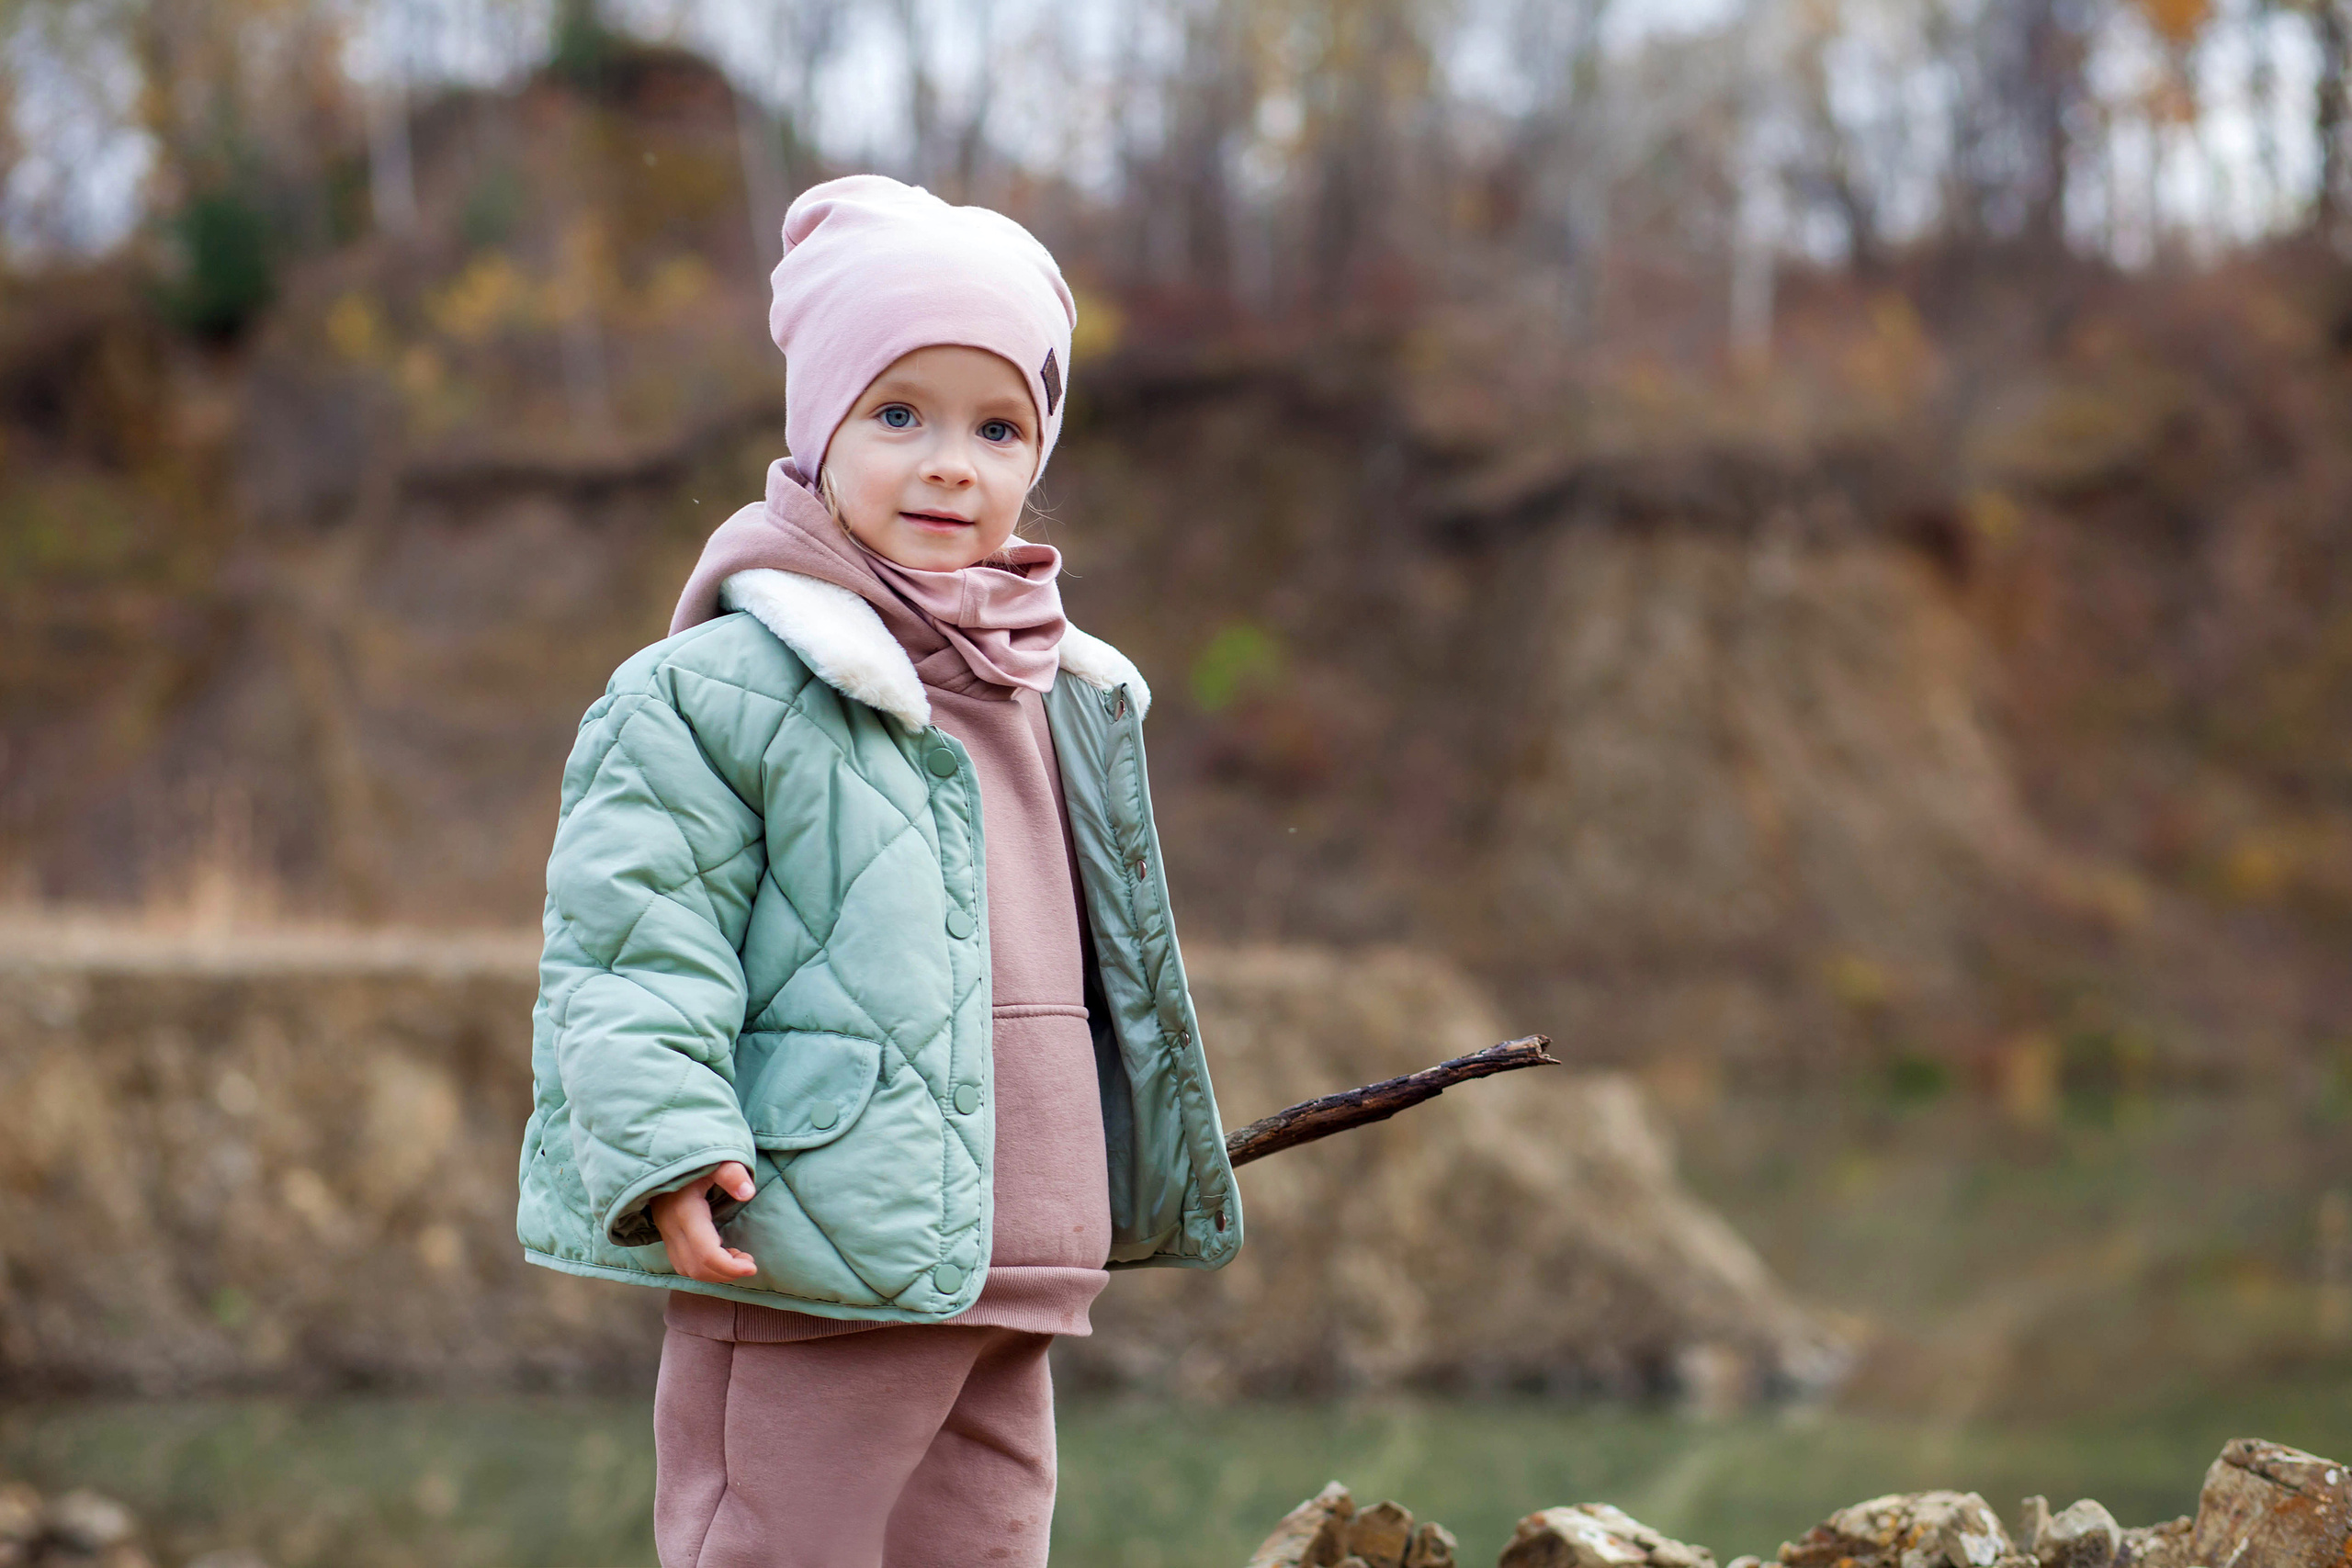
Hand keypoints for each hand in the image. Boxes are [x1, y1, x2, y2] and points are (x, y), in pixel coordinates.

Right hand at [649, 1162, 757, 1282]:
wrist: (665, 1151)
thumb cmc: (696, 1155)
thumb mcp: (716, 1159)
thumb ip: (731, 1173)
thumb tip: (748, 1192)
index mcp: (685, 1212)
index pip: (706, 1254)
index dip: (730, 1268)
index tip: (753, 1267)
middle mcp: (671, 1226)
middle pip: (696, 1267)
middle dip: (725, 1273)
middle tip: (749, 1262)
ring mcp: (665, 1231)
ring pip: (687, 1268)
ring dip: (715, 1272)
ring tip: (739, 1258)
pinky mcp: (666, 1232)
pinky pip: (682, 1261)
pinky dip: (703, 1266)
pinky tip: (723, 1253)